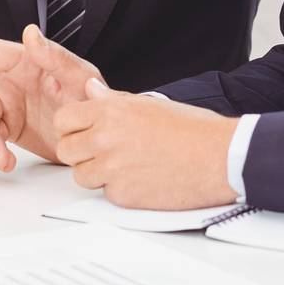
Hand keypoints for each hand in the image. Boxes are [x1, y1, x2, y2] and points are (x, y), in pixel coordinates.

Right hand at [0, 25, 101, 170]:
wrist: (102, 139)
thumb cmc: (96, 100)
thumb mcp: (80, 78)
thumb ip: (54, 57)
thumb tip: (29, 34)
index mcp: (26, 60)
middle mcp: (13, 78)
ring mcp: (9, 102)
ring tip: (1, 157)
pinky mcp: (9, 127)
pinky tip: (6, 160)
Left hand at [55, 78, 239, 209]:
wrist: (220, 157)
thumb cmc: (193, 130)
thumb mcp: (149, 103)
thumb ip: (112, 99)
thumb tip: (90, 89)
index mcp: (111, 111)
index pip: (63, 119)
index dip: (73, 127)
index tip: (83, 132)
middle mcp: (106, 138)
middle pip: (65, 150)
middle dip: (80, 152)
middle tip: (102, 152)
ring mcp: (112, 169)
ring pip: (80, 176)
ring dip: (97, 174)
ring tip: (126, 166)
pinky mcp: (122, 195)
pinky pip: (104, 194)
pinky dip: (119, 190)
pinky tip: (142, 179)